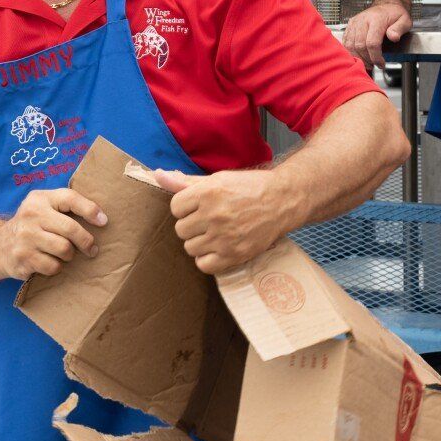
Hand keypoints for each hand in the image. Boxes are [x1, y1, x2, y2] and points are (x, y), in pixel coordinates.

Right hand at [0, 187, 106, 279]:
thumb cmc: (32, 225)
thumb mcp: (43, 207)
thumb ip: (65, 206)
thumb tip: (101, 217)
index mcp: (39, 199)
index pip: (69, 198)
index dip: (90, 209)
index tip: (103, 221)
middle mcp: (31, 215)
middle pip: (70, 229)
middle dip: (86, 241)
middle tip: (92, 249)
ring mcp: (25, 237)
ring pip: (64, 249)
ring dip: (70, 255)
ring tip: (66, 254)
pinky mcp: (23, 258)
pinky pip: (53, 266)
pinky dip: (57, 267)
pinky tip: (50, 262)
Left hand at [152, 167, 292, 273]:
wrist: (283, 200)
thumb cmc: (249, 187)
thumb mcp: (218, 179)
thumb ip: (185, 181)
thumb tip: (157, 175)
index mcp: (208, 192)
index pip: (175, 207)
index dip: (185, 207)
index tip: (198, 206)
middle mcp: (214, 214)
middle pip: (180, 229)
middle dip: (192, 225)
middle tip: (209, 220)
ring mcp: (224, 236)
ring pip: (190, 248)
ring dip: (199, 242)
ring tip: (215, 233)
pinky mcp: (234, 254)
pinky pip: (204, 265)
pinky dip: (208, 259)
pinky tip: (218, 248)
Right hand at [343, 0, 412, 67]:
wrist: (387, 5)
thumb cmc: (395, 14)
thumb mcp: (405, 20)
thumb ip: (399, 29)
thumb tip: (393, 37)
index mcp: (377, 19)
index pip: (372, 42)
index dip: (376, 57)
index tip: (381, 64)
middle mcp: (363, 20)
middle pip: (359, 45)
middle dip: (367, 59)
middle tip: (374, 65)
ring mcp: (355, 22)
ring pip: (350, 45)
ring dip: (358, 57)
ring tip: (367, 62)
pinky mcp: (350, 25)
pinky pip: (346, 41)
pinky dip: (350, 51)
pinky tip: (359, 55)